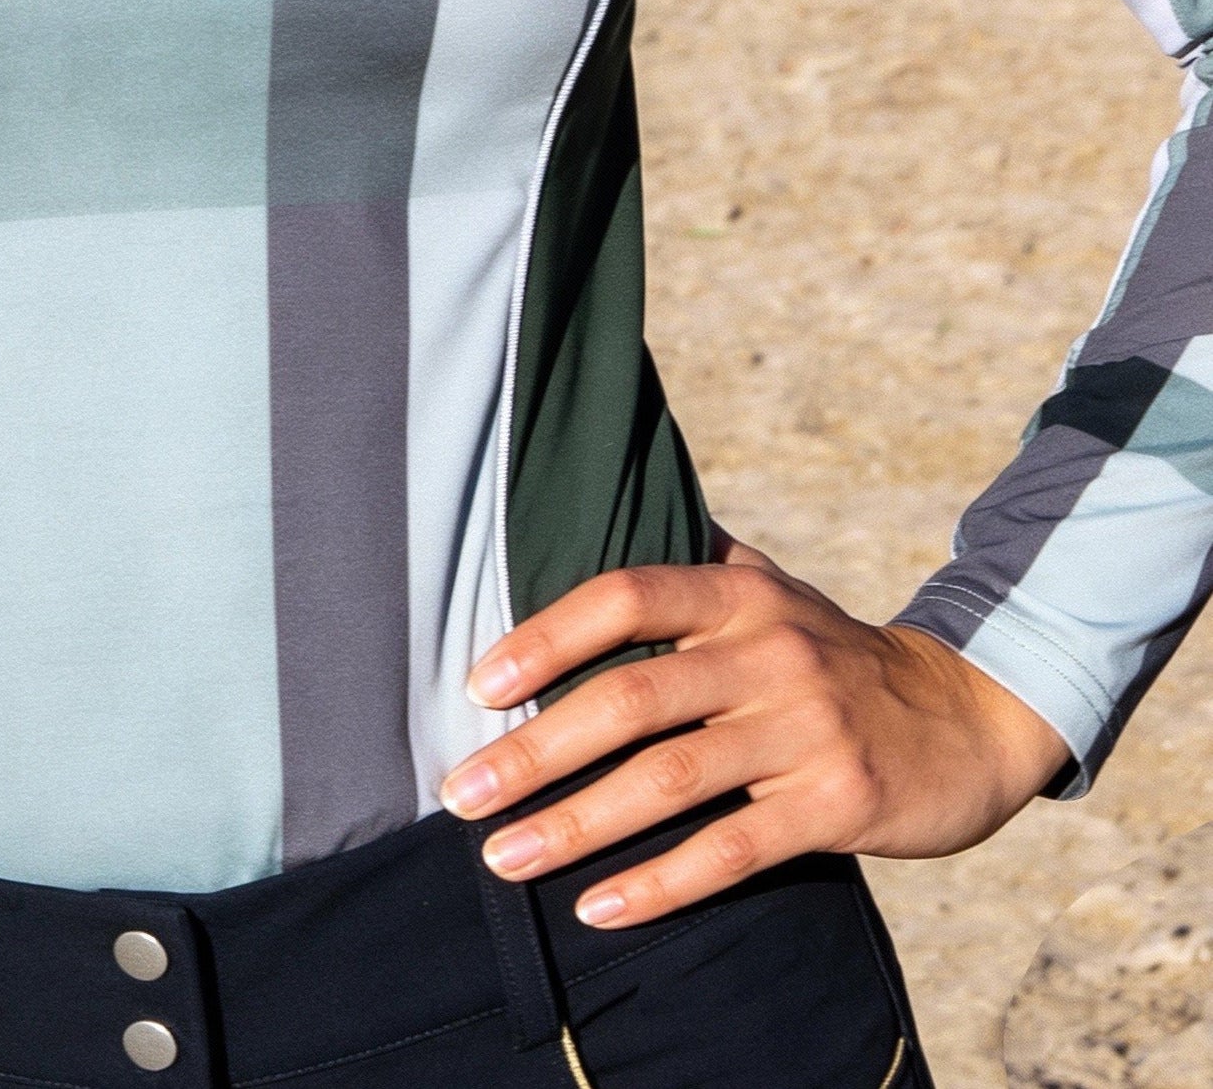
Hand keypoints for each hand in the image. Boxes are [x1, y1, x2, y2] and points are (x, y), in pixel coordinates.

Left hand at [438, 533, 1067, 930]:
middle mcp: (769, 651)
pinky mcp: (838, 805)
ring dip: (576, 824)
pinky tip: (599, 909)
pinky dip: (660, 884)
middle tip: (461, 792)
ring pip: (670, 781)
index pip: (624, 595)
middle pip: (631, 698)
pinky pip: (733, 850)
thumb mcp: (768, 592)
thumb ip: (688, 567)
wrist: (966, 718)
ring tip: (504, 857)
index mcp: (738, 593)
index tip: (475, 683)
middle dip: (535, 749)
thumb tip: (583, 517)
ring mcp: (806, 730)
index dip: (545, 636)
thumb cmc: (831, 655)